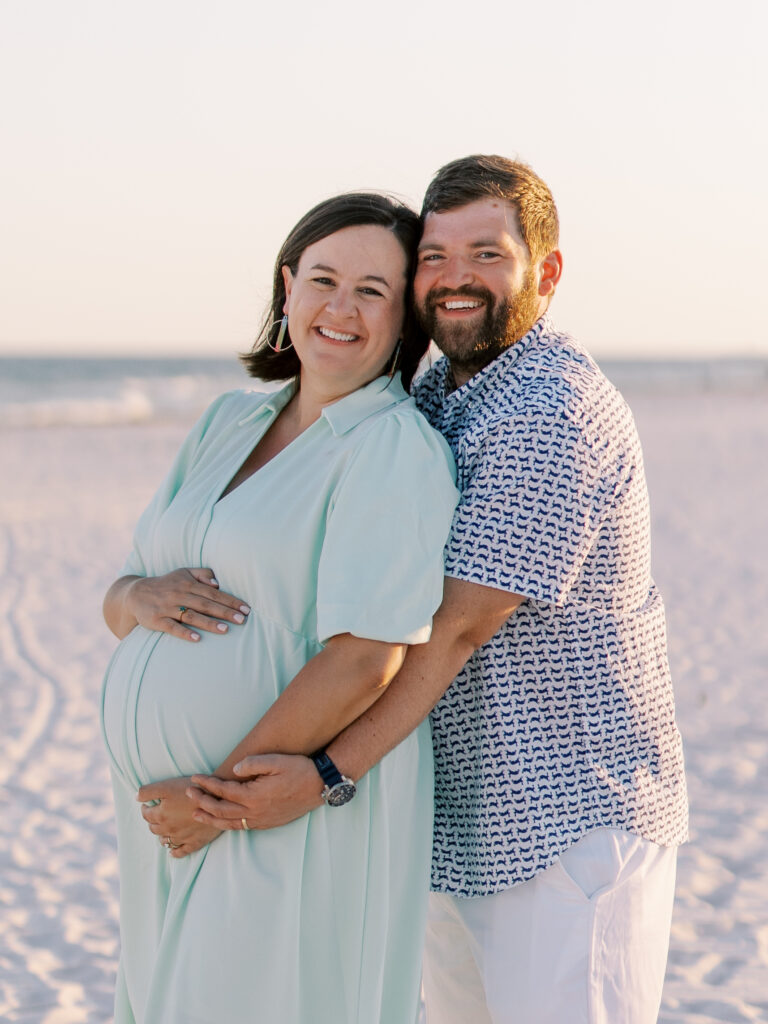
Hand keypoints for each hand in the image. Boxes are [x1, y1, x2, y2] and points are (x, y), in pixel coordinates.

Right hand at [126, 568, 250, 641]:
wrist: (135, 594)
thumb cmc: (166, 584)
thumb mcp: (183, 573)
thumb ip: (202, 574)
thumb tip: (218, 582)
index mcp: (188, 583)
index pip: (213, 593)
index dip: (230, 600)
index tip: (246, 608)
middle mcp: (179, 594)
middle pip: (205, 604)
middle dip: (225, 612)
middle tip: (242, 620)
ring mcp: (167, 608)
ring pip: (191, 616)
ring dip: (209, 623)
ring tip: (226, 629)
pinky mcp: (156, 620)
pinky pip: (172, 627)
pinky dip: (184, 633)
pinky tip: (196, 639)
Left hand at [138, 776, 222, 857]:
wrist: (216, 798)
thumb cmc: (191, 790)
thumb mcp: (166, 786)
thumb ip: (148, 791)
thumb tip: (136, 797)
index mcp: (160, 815)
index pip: (146, 815)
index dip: (145, 808)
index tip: (148, 804)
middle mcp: (168, 829)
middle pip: (154, 828)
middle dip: (153, 821)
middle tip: (156, 814)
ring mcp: (181, 838)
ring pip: (165, 841)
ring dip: (162, 835)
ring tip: (164, 829)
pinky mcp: (194, 842)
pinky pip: (181, 852)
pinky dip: (174, 852)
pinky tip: (172, 851)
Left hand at [188, 755, 323, 830]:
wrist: (320, 786)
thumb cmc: (299, 770)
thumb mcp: (276, 760)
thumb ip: (252, 763)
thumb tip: (233, 770)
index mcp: (254, 795)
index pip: (223, 790)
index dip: (207, 784)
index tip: (194, 778)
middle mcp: (255, 811)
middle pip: (221, 809)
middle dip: (202, 801)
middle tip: (188, 793)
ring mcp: (261, 820)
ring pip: (229, 823)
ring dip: (210, 818)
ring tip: (196, 813)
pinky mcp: (267, 823)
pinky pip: (242, 827)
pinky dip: (227, 825)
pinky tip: (221, 821)